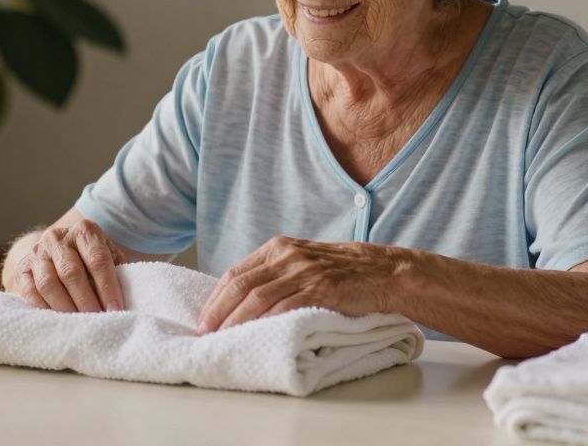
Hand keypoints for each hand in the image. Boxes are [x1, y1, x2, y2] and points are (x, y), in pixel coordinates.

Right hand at [12, 219, 126, 312]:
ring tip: (79, 324)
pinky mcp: (22, 268)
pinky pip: (30, 292)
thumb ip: (118, 271)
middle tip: (98, 321)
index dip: (107, 287)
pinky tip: (58, 321)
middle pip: (71, 272)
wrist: (58, 248)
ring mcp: (37, 252)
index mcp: (84, 230)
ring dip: (65, 308)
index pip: (97, 259)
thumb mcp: (107, 255)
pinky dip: (45, 309)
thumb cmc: (90, 258)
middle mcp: (57, 237)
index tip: (115, 309)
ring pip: (49, 283)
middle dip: (86, 301)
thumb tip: (134, 298)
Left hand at [196, 236, 403, 333]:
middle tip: (205, 333)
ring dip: (236, 321)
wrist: (383, 271)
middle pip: (240, 285)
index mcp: (278, 247)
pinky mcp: (320, 288)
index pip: (235, 273)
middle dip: (218, 312)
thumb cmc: (340, 271)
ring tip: (224, 339)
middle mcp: (286, 255)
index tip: (204, 320)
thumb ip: (274, 274)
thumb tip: (242, 301)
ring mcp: (303, 270)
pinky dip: (266, 322)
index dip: (216, 298)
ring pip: (258, 297)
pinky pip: (285, 307)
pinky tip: (255, 335)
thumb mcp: (301, 262)